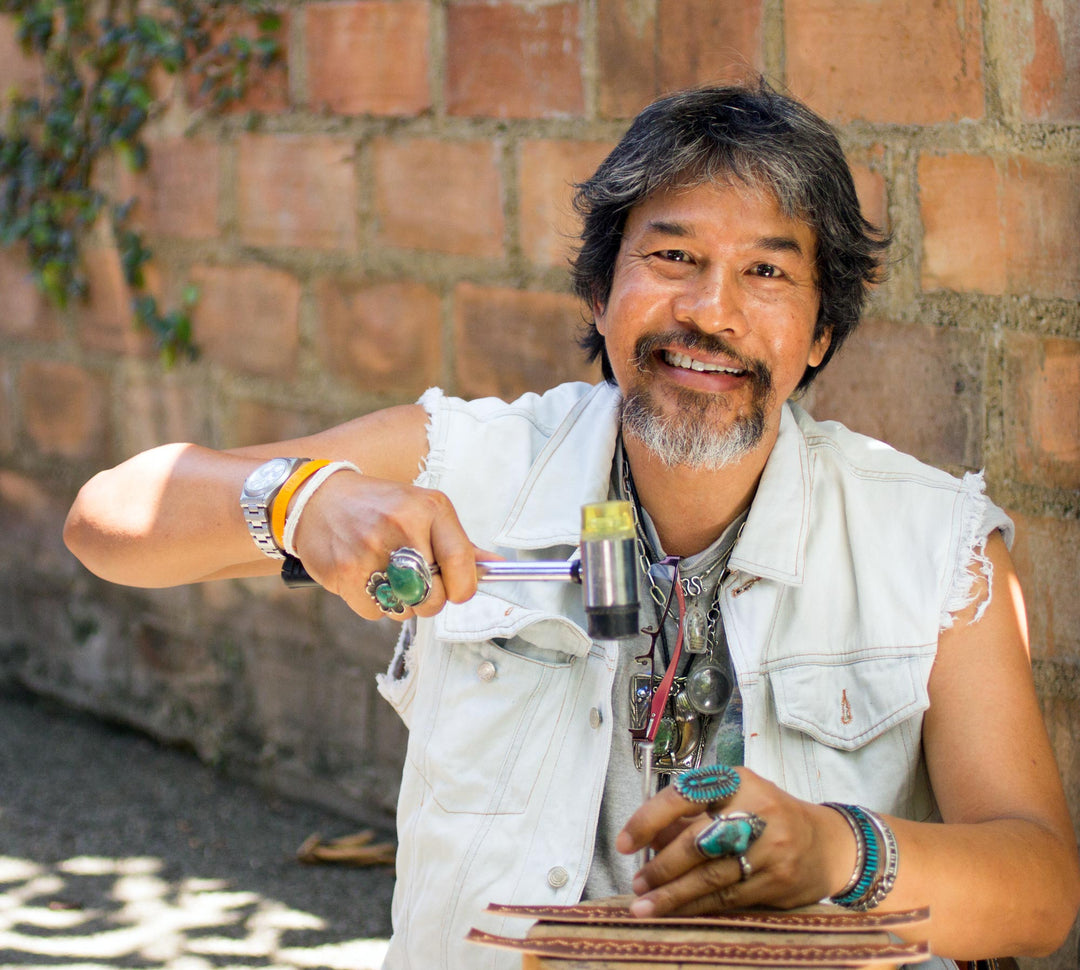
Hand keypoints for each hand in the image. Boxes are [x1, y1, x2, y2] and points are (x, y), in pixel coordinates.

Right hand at [289, 468, 494, 620]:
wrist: (317, 499)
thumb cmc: (380, 508)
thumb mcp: (423, 510)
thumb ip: (459, 543)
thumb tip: (499, 568)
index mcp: (430, 508)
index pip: (462, 563)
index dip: (464, 588)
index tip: (458, 590)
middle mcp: (403, 526)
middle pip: (434, 597)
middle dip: (430, 600)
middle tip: (417, 585)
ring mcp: (371, 550)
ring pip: (405, 610)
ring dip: (400, 603)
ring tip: (386, 575)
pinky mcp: (346, 572)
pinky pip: (375, 613)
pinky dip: (373, 604)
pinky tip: (365, 577)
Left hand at [615, 765, 853, 916]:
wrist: (829, 844)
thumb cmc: (768, 816)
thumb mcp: (733, 799)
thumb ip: (690, 815)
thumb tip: (646, 838)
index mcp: (737, 781)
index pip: (684, 796)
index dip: (649, 819)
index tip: (624, 842)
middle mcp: (756, 810)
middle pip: (697, 841)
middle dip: (661, 867)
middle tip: (636, 882)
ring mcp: (771, 847)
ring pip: (711, 875)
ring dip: (672, 894)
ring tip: (644, 906)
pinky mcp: (778, 880)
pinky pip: (728, 897)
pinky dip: (697, 907)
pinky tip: (676, 913)